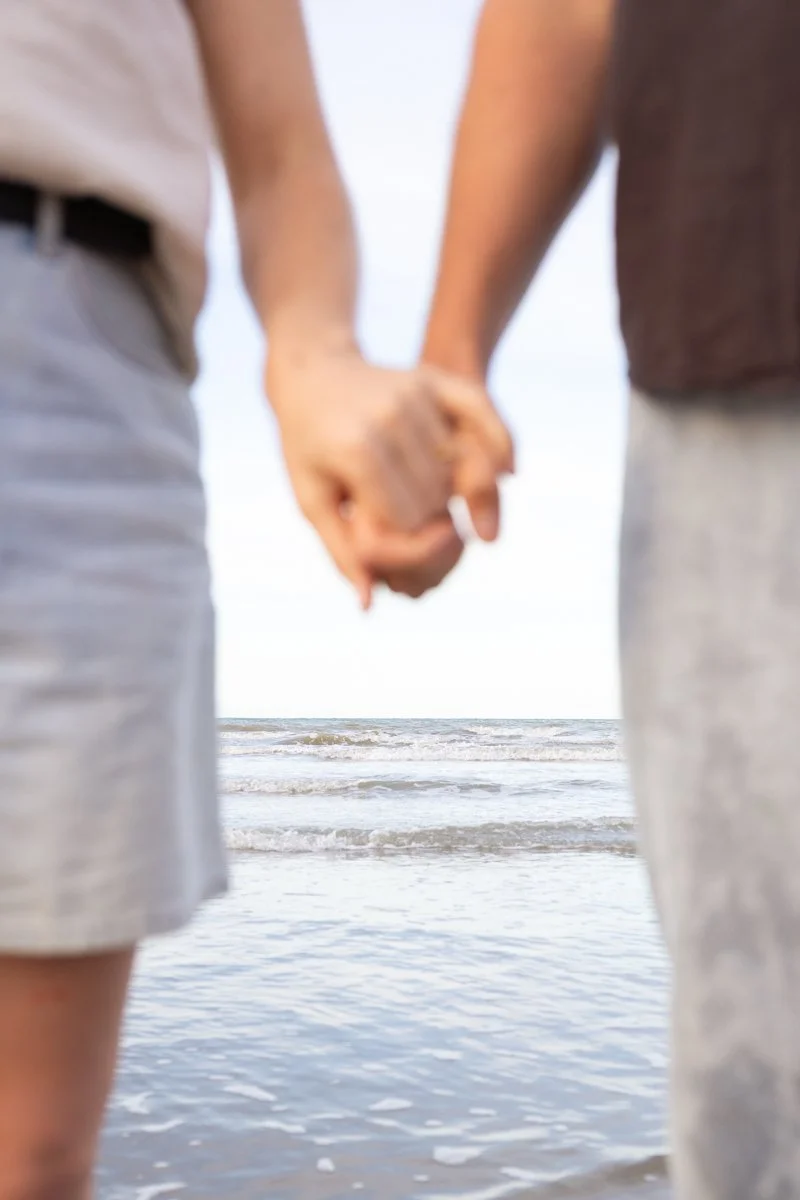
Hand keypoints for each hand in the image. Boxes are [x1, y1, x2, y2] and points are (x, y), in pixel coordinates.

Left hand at [268, 344, 512, 605]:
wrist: (310, 372)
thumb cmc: (306, 446)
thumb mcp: (311, 499)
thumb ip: (342, 551)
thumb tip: (370, 604)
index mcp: (355, 451)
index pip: (404, 520)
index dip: (399, 543)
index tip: (387, 544)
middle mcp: (389, 418)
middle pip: (434, 497)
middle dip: (424, 522)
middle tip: (405, 524)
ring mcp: (415, 394)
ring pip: (456, 467)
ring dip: (449, 493)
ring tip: (424, 497)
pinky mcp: (433, 379)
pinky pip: (482, 413)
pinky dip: (499, 444)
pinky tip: (508, 472)